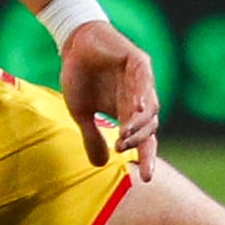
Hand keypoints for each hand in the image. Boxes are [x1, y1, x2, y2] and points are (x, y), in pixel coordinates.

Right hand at [57, 21, 159, 181]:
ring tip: (126, 134)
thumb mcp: (82, 113)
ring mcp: (142, 79)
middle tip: (124, 151)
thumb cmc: (80, 77)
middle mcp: (140, 98)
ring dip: (139, 122)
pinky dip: (141, 93)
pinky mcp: (137, 61)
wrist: (73, 45)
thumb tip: (99, 165)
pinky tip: (135, 107)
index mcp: (129, 113)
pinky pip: (143, 79)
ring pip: (150, 106)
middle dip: (141, 142)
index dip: (146, 157)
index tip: (145, 179)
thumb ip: (92, 136)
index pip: (144, 139)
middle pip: (150, 126)